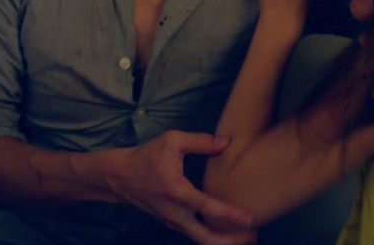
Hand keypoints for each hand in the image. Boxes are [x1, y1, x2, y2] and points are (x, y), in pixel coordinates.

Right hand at [108, 131, 257, 244]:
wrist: (120, 176)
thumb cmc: (146, 156)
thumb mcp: (172, 140)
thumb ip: (200, 141)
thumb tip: (226, 143)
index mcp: (176, 191)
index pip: (207, 208)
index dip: (230, 215)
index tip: (250, 218)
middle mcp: (175, 212)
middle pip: (206, 238)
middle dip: (231, 241)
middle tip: (253, 236)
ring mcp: (172, 221)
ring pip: (201, 240)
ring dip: (224, 241)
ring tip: (246, 237)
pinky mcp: (172, 223)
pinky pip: (195, 235)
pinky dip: (212, 237)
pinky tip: (227, 232)